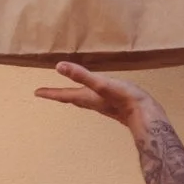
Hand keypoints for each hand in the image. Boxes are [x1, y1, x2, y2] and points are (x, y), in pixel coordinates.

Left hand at [36, 61, 160, 133]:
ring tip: (68, 94)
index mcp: (87, 97)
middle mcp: (93, 103)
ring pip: (83, 101)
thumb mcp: (101, 84)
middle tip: (48, 94)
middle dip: (60, 96)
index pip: (64, 95)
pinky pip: (96, 100)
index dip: (50, 93)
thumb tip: (59, 67)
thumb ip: (81, 75)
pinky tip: (96, 94)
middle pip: (72, 99)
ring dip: (73, 97)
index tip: (37, 93)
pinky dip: (89, 96)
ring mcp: (104, 105)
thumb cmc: (124, 98)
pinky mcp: (114, 105)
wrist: (146, 116)